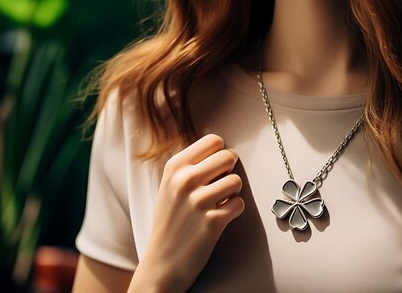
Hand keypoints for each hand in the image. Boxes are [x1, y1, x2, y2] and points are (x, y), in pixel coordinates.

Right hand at [128, 134, 244, 292]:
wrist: (162, 261)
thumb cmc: (170, 221)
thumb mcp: (170, 185)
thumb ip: (191, 165)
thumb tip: (223, 150)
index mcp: (174, 167)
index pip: (213, 140)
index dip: (220, 154)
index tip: (216, 168)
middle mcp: (184, 180)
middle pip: (228, 156)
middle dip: (230, 171)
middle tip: (221, 185)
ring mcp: (198, 201)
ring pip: (237, 180)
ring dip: (233, 192)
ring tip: (220, 202)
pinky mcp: (212, 221)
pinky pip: (239, 204)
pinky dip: (233, 211)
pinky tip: (219, 218)